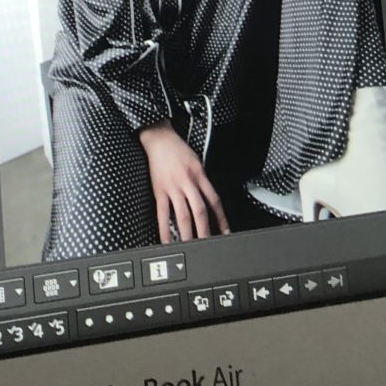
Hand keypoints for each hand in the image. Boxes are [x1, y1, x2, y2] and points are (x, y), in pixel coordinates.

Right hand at [138, 124, 229, 239]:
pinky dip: (165, 229)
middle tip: (209, 246)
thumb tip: (209, 203)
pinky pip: (162, 213)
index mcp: (199, 175)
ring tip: (191, 247)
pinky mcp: (159, 190)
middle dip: (205, 231)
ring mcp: (172, 187)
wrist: (159, 138)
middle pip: (199, 210)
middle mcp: (187, 182)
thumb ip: (202, 181)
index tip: (226, 233)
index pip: (214, 200)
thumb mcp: (197, 161)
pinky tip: (167, 240)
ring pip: (182, 215)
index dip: (221, 218)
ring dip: (188, 234)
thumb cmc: (178, 149)